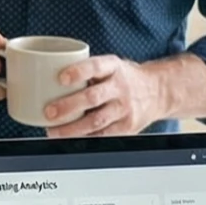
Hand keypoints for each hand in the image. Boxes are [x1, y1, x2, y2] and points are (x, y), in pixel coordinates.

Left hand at [43, 56, 166, 137]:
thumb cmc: (124, 77)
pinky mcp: (127, 126)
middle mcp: (120, 87)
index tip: (61, 78)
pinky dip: (85, 138)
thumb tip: (47, 76)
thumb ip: (86, 71)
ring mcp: (124, 107)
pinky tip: (70, 138)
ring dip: (72, 128)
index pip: (96, 67)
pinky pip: (103, 134)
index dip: (78, 72)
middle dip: (68, 106)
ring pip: (96, 120)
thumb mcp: (110, 66)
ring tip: (53, 131)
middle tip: (48, 112)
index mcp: (113, 67)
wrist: (158, 91)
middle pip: (93, 98)